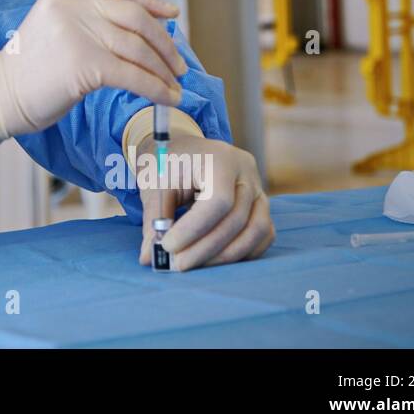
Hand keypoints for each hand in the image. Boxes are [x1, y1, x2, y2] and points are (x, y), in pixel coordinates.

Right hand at [0, 0, 187, 139]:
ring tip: (175, 85)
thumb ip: (86, 17)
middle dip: (164, 42)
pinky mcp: (84, 63)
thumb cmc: (28, 68)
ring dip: (164, 70)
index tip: (169, 15)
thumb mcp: (53, 25)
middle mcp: (72, 4)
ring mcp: (78, 32)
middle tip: (178, 63)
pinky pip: (133, 75)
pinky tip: (167, 97)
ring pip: (138, 47)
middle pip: (136, 15)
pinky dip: (156, 88)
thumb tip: (141, 29)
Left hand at [137, 134, 274, 269]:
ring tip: (194, 264)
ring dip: (225, 255)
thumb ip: (154, 221)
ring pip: (256, 230)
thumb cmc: (167, 164)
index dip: (194, 229)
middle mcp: (246, 172)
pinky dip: (243, 251)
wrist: (183, 148)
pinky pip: (263, 234)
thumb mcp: (155, 185)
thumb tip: (149, 258)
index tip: (168, 247)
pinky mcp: (261, 204)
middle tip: (178, 265)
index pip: (217, 202)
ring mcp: (259, 188)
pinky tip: (216, 260)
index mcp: (220, 158)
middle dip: (206, 248)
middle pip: (237, 219)